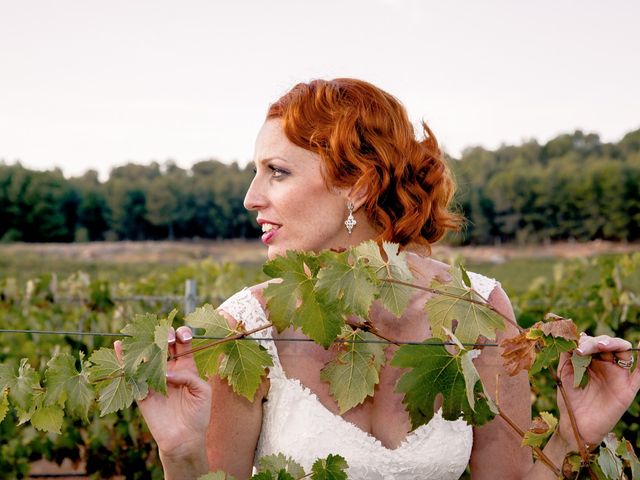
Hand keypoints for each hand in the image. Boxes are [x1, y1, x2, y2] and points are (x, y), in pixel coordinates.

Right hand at [114, 326, 211, 458]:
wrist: (184, 438)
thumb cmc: (198, 414)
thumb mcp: (202, 391)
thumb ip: (189, 376)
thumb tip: (166, 373)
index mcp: (186, 365)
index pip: (182, 343)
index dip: (182, 335)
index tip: (182, 337)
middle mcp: (169, 368)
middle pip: (163, 344)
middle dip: (164, 336)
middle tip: (165, 339)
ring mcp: (154, 378)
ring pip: (147, 355)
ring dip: (144, 343)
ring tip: (143, 334)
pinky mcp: (141, 390)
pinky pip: (131, 373)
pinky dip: (122, 359)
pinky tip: (118, 345)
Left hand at [556, 334, 639, 447]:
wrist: (577, 425)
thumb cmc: (570, 400)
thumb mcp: (565, 374)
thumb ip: (568, 356)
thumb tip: (573, 337)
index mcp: (591, 360)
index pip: (593, 342)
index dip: (585, 341)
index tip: (575, 347)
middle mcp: (606, 365)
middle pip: (609, 344)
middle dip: (598, 342)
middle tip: (586, 348)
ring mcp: (618, 375)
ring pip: (623, 352)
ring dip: (614, 344)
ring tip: (602, 346)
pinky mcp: (627, 388)